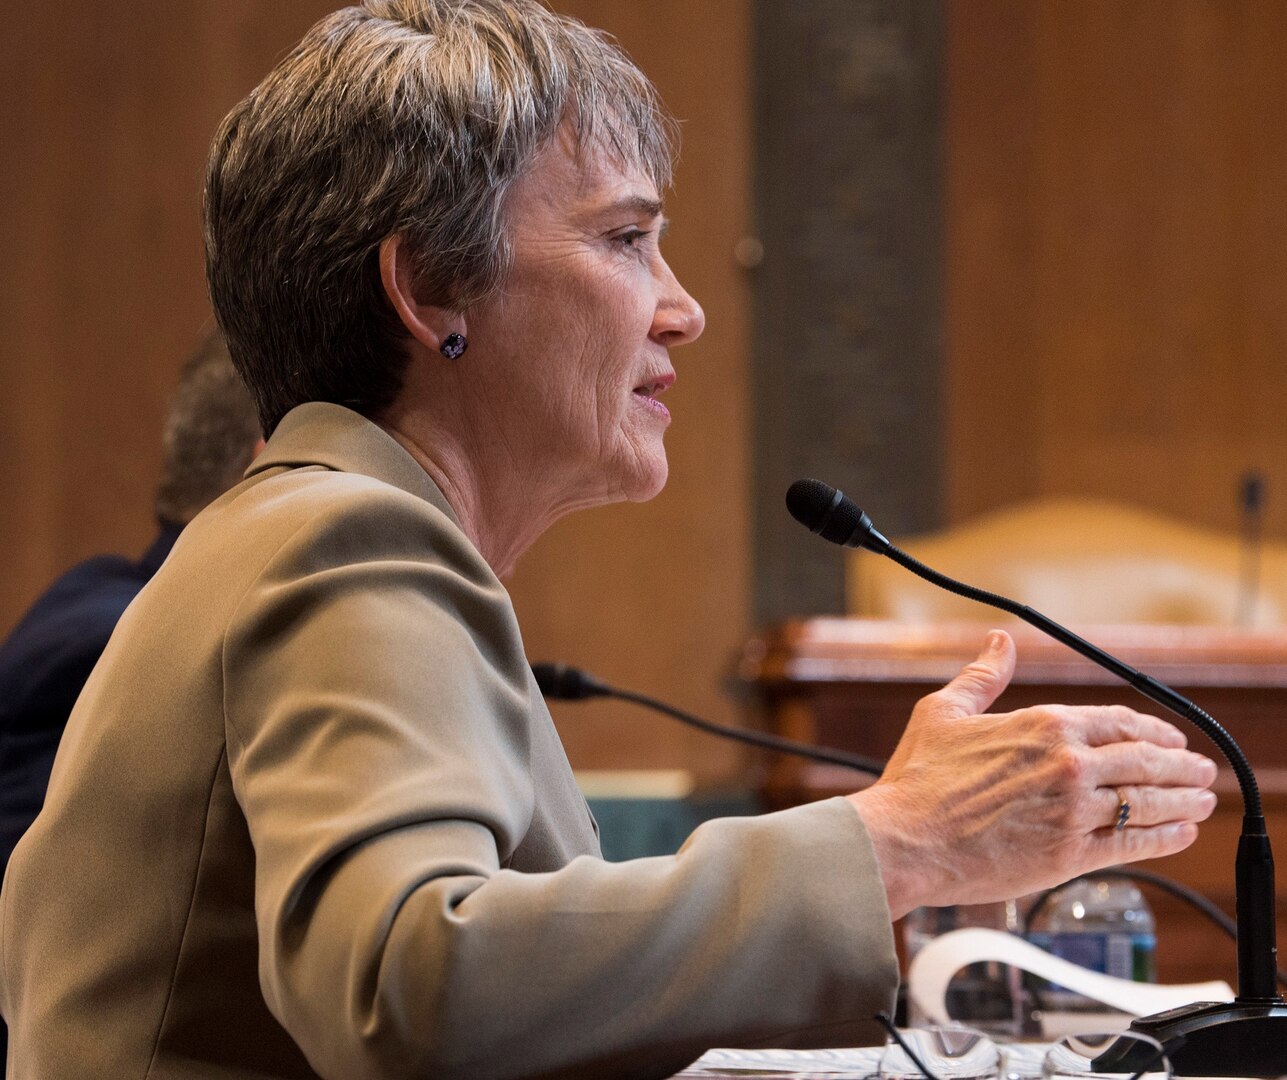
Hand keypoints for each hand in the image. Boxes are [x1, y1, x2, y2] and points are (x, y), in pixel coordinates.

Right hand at [847, 630, 1217, 918]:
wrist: (904, 839)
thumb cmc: (917, 779)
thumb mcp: (944, 711)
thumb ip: (982, 676)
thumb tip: (998, 642)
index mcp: (1043, 725)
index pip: (1118, 722)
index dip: (1152, 730)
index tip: (1169, 738)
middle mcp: (1069, 764)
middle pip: (1146, 761)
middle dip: (1181, 765)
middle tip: (1200, 770)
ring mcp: (1074, 811)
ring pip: (1148, 802)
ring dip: (1183, 801)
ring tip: (1202, 801)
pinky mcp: (1071, 855)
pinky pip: (1134, 843)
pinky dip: (1166, 837)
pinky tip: (1182, 834)